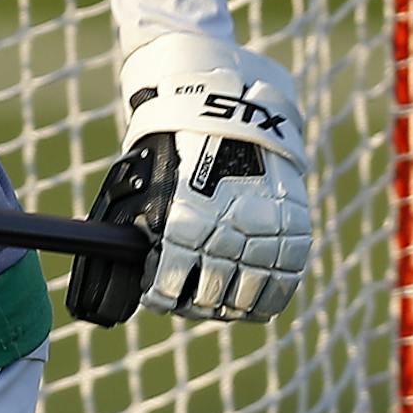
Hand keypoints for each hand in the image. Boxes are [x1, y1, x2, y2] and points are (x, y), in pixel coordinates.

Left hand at [67, 33, 311, 325]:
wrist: (227, 106)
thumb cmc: (173, 146)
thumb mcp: (143, 185)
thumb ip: (136, 229)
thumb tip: (119, 262)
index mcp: (183, 228)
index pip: (168, 289)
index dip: (160, 298)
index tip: (157, 295)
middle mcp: (225, 235)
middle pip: (207, 300)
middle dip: (192, 304)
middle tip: (187, 299)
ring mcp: (263, 234)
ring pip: (244, 300)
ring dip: (228, 306)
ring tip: (217, 300)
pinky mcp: (293, 230)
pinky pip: (282, 285)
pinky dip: (265, 301)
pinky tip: (250, 302)